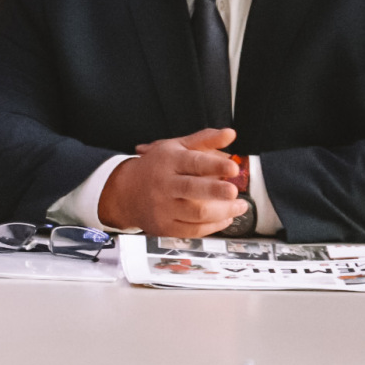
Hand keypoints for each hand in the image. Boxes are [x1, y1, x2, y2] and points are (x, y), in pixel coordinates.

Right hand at [96, 128, 244, 235]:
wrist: (125, 193)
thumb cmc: (155, 167)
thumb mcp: (176, 147)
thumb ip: (204, 140)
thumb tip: (230, 134)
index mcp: (168, 161)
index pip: (193, 162)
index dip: (214, 165)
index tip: (233, 167)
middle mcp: (164, 185)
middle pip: (192, 190)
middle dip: (216, 191)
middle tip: (234, 191)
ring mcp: (163, 208)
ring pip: (197, 213)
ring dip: (224, 212)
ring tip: (240, 206)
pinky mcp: (165, 227)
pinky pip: (194, 230)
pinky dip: (214, 226)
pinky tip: (225, 218)